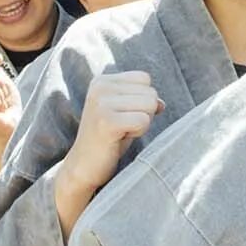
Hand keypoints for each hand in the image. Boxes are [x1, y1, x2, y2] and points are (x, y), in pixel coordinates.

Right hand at [61, 71, 161, 195]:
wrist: (83, 167)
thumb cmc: (108, 139)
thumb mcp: (125, 113)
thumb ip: (142, 101)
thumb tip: (162, 104)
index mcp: (102, 81)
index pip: (144, 78)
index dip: (142, 100)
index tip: (122, 116)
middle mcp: (100, 87)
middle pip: (150, 92)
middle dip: (143, 113)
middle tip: (121, 127)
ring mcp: (102, 104)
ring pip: (150, 105)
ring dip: (141, 124)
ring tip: (119, 132)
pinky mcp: (107, 122)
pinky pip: (143, 121)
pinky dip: (138, 133)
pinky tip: (119, 139)